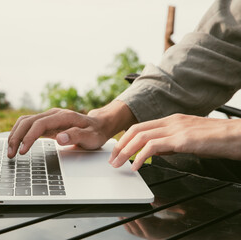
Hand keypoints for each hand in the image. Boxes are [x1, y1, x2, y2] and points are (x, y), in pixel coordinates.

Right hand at [7, 101, 137, 157]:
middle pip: (28, 121)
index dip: (29, 136)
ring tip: (10, 150)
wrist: (99, 125)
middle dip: (16, 136)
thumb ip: (76, 136)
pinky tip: (16, 144)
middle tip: (11, 153)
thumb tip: (60, 138)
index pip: (40, 124)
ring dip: (15, 134)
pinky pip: (29, 125)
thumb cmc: (95, 132)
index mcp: (63, 116)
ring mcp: (49, 117)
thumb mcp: (91, 137)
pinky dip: (20, 133)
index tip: (23, 150)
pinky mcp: (46, 123)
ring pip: (25, 122)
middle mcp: (53, 114)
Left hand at [109, 113, 240, 170]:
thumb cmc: (217, 139)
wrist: (238, 136)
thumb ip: (169, 143)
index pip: (140, 127)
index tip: (117, 151)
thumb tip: (153, 151)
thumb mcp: (188, 140)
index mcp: (171, 121)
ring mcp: (176, 128)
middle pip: (135, 130)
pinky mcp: (182, 139)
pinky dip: (141, 156)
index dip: (125, 138)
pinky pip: (154, 146)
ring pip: (141, 136)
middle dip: (120, 145)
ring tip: (118, 164)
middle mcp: (170, 121)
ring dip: (126, 151)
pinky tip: (136, 166)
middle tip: (112, 159)